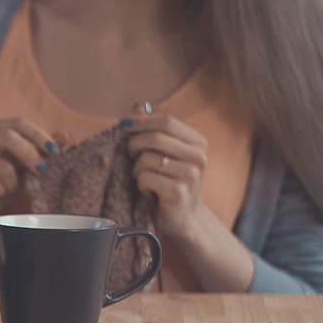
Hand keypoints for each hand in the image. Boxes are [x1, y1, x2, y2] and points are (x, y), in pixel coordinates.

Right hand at [0, 118, 55, 278]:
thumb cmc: (8, 182)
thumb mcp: (30, 167)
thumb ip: (46, 152)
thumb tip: (66, 136)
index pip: (19, 123)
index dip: (38, 135)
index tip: (54, 151)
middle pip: (7, 137)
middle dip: (29, 155)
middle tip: (42, 171)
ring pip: (0, 164)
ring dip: (12, 181)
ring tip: (11, 188)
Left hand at [127, 115, 210, 239]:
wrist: (183, 217)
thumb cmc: (171, 181)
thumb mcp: (168, 154)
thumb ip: (155, 130)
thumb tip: (137, 106)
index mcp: (198, 142)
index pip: (167, 122)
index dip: (142, 121)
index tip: (124, 125)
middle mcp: (199, 156)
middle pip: (156, 138)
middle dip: (134, 145)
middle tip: (130, 156)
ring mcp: (190, 175)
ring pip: (147, 159)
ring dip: (137, 169)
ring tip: (143, 178)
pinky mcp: (178, 192)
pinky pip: (145, 178)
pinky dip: (140, 184)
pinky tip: (149, 191)